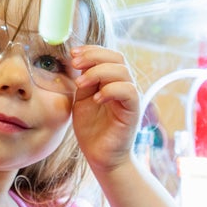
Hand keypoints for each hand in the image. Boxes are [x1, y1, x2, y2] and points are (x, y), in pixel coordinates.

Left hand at [71, 45, 139, 170]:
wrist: (100, 156)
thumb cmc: (91, 129)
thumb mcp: (81, 100)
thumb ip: (84, 82)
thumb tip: (79, 62)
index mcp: (111, 80)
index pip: (108, 55)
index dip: (91, 50)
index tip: (73, 53)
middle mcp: (123, 85)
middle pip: (117, 58)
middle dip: (94, 56)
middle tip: (75, 63)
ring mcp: (130, 97)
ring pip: (122, 71)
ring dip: (98, 72)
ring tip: (81, 84)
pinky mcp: (133, 110)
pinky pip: (128, 91)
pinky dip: (110, 90)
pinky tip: (96, 99)